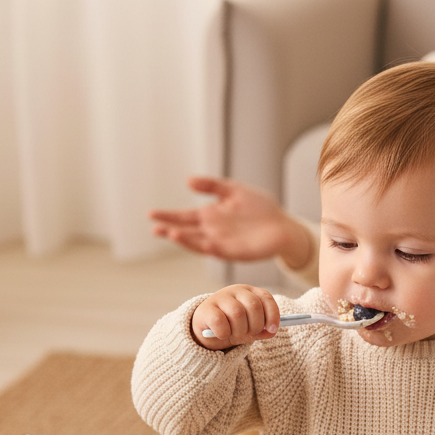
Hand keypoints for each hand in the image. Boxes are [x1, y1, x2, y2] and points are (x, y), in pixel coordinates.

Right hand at [149, 177, 312, 267]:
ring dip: (187, 241)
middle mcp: (213, 232)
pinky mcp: (238, 253)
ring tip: (172, 234)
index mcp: (210, 217)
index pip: (184, 217)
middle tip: (155, 229)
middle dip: (171, 230)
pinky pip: (222, 252)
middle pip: (187, 232)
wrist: (283, 225)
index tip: (151, 215)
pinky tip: (205, 244)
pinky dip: (213, 249)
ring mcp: (224, 243)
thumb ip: (212, 186)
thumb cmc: (259, 208)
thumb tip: (188, 181)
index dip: (168, 216)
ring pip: (200, 244)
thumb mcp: (234, 190)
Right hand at [192, 285, 280, 349]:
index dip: (272, 314)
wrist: (207, 330)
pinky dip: (224, 333)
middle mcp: (235, 291)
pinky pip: (220, 322)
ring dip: (240, 331)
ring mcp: (219, 298)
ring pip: (237, 313)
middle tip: (249, 334)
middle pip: (253, 306)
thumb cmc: (232, 326)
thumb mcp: (250, 328)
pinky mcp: (206, 309)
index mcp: (249, 292)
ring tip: (235, 335)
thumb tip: (271, 331)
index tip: (272, 329)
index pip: (266, 298)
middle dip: (255, 325)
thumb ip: (263, 330)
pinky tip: (222, 335)